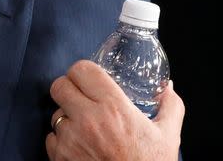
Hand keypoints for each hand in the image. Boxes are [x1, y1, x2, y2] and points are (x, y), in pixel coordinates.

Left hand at [45, 60, 183, 160]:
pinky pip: (52, 138)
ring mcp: (70, 139)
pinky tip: (80, 146)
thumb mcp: (168, 136)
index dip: (83, 71)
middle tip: (81, 97)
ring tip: (86, 128)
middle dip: (69, 89)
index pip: (81, 70)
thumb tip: (168, 87)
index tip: (89, 78)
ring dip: (66, 117)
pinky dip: (62, 141)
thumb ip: (171, 107)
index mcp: (113, 107)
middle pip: (59, 86)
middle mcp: (87, 120)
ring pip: (55, 113)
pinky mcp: (60, 157)